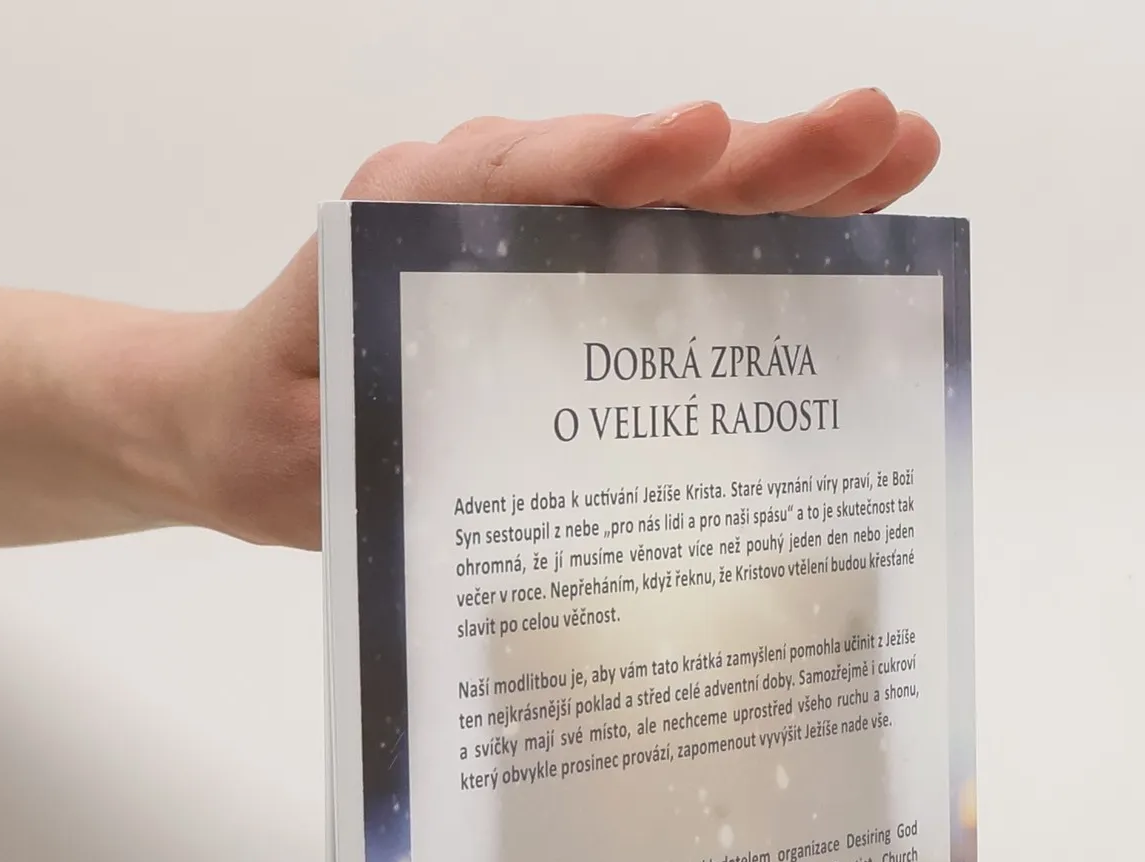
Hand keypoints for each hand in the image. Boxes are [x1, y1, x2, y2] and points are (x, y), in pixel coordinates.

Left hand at [178, 92, 939, 548]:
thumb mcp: (302, 450)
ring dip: (787, 178)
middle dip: (754, 153)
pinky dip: (761, 235)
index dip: (614, 160)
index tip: (700, 141)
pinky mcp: (573, 277)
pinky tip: (849, 227)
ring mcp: (540, 235)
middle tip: (872, 128)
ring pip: (672, 197)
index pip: (522, 178)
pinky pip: (674, 245)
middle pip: (631, 168)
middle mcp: (486, 206)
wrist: (248, 425)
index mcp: (412, 227)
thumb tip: (465, 441)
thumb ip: (376, 435)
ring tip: (897, 152)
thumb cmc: (274, 431)